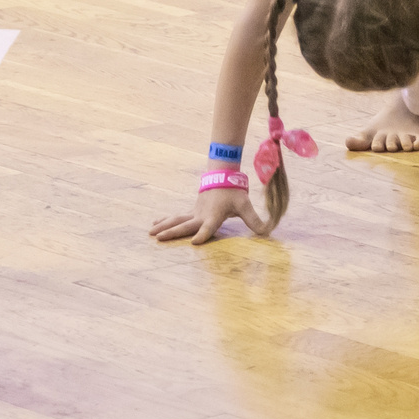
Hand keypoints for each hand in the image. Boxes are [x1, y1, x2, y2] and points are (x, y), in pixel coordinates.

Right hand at [149, 186, 268, 244]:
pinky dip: (165, 221)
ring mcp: (194, 213)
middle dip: (172, 232)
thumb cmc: (233, 193)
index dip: (203, 235)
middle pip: (185, 225)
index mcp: (213, 216)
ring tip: (151, 233)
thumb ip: (254, 220)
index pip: (208, 227)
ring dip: (164, 226)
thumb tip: (268, 232)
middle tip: (159, 238)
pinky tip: (154, 225)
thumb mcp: (245, 205)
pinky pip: (176, 218)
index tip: (194, 242)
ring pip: (176, 220)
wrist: (222, 177)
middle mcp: (201, 216)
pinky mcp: (192, 212)